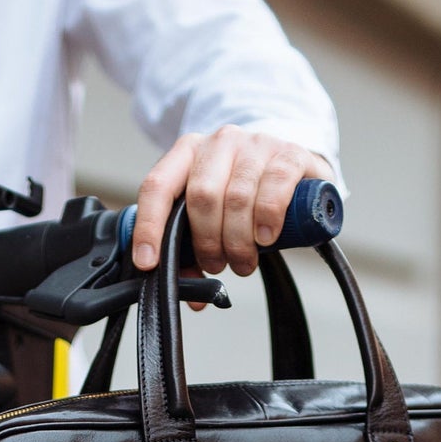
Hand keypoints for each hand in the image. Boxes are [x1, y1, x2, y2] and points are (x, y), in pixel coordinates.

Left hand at [132, 128, 334, 278]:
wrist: (291, 167)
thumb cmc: (245, 195)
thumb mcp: (214, 216)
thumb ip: (196, 251)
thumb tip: (195, 298)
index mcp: (187, 153)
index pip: (157, 186)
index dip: (149, 227)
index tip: (149, 263)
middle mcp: (219, 143)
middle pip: (202, 197)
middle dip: (207, 242)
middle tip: (217, 265)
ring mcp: (255, 144)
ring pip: (238, 197)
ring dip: (238, 241)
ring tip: (243, 262)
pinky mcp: (289, 153)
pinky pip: (274, 187)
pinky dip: (267, 218)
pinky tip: (266, 238)